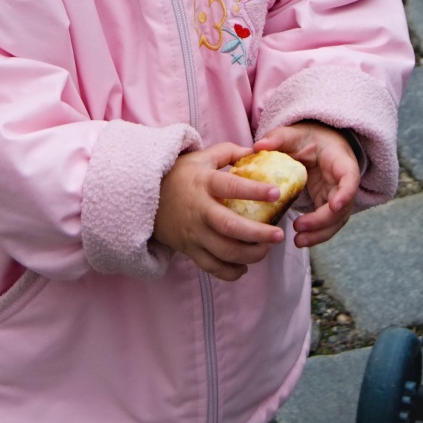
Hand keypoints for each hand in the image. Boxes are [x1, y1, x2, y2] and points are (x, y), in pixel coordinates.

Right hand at [153, 142, 284, 281]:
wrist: (144, 197)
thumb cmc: (177, 175)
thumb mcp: (200, 158)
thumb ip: (227, 152)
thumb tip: (254, 151)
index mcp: (203, 183)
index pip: (231, 186)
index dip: (255, 190)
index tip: (276, 193)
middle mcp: (199, 210)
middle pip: (231, 227)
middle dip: (259, 234)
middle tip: (279, 234)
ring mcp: (193, 232)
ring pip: (224, 251)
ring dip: (250, 254)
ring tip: (266, 249)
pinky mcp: (188, 249)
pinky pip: (212, 267)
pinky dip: (230, 272)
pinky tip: (244, 267)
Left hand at [254, 123, 359, 248]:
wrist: (318, 145)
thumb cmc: (308, 138)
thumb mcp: (294, 134)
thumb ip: (278, 138)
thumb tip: (257, 146)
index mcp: (341, 162)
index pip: (350, 179)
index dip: (345, 194)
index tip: (334, 205)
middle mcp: (344, 183)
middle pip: (343, 207)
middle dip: (323, 220)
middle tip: (301, 227)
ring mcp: (337, 197)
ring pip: (336, 220)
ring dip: (320, 233)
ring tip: (299, 241)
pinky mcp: (327, 206)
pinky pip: (326, 224)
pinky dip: (315, 233)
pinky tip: (300, 239)